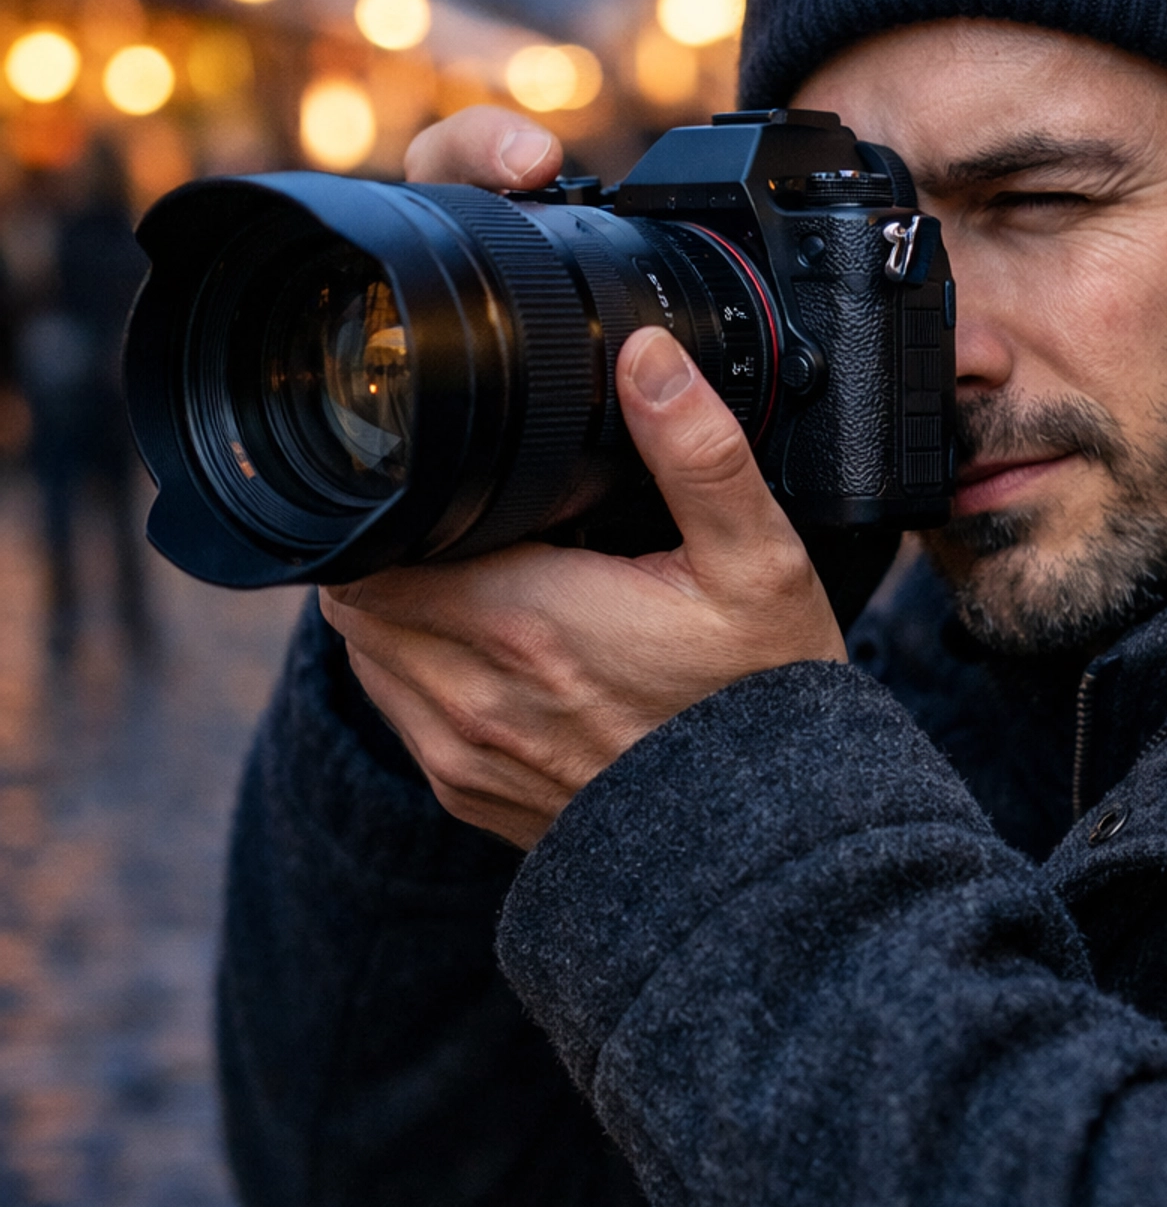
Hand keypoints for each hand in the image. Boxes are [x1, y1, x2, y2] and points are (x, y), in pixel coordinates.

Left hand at [321, 114, 845, 851]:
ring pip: (369, 656)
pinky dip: (417, 675)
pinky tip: (485, 650)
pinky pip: (400, 717)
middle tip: (457, 520)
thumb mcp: (757, 562)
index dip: (394, 504)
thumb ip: (698, 453)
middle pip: (359, 598)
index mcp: (524, 620)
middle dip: (394, 550)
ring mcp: (464, 756)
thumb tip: (645, 356)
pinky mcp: (471, 797)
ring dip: (398, 612)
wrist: (768, 850)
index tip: (439, 480)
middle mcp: (473, 695)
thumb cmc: (763, 700)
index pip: (377, 547)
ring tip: (469, 576)